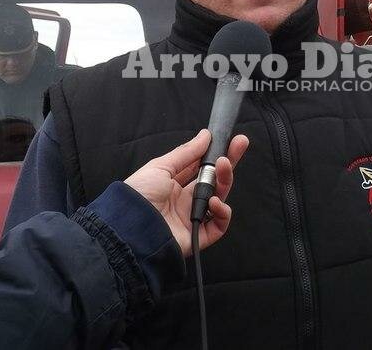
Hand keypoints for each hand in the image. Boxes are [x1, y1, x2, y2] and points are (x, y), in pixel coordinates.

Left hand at [124, 129, 248, 256]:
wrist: (130, 227)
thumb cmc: (139, 195)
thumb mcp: (160, 167)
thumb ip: (186, 153)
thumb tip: (205, 135)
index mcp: (174, 184)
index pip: (201, 168)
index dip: (215, 154)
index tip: (229, 140)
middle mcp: (184, 200)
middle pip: (214, 181)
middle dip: (228, 162)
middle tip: (241, 144)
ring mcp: (192, 217)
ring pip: (219, 198)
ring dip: (225, 180)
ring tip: (224, 166)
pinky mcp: (198, 235)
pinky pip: (219, 225)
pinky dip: (222, 212)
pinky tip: (215, 202)